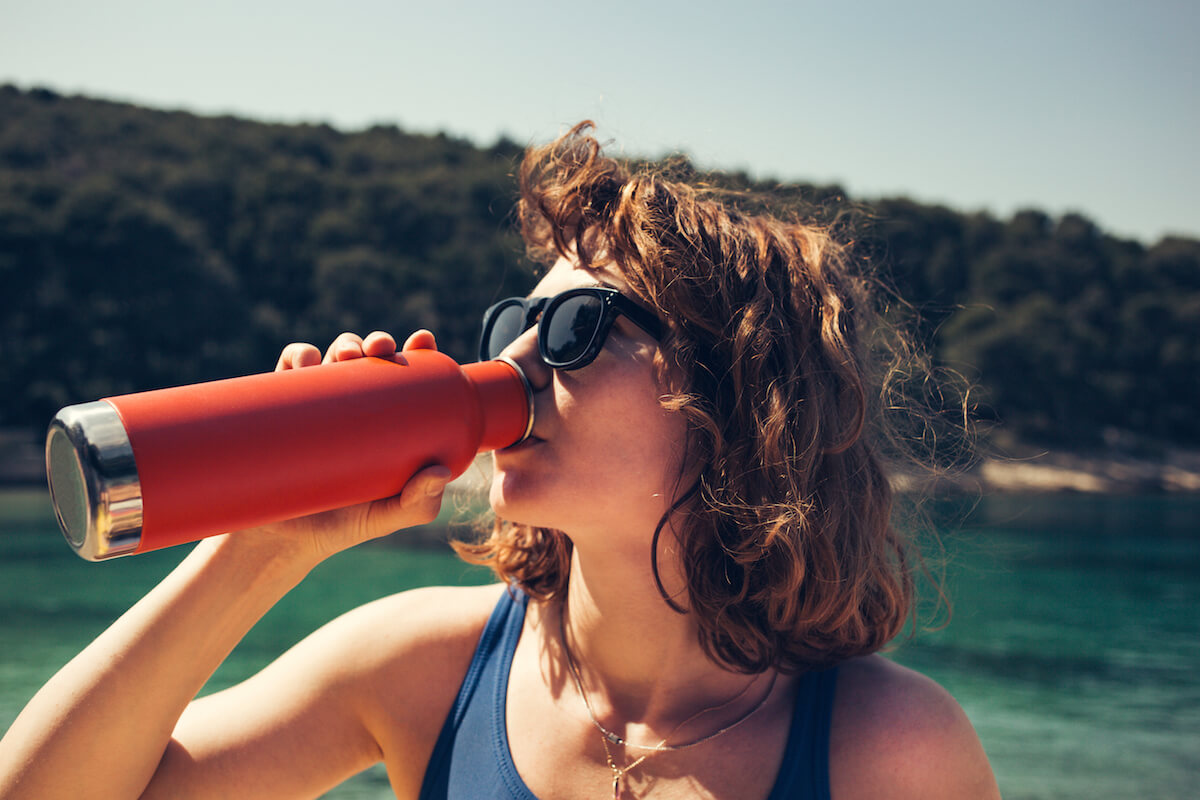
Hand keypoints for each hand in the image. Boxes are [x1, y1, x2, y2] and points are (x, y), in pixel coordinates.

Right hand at [255, 330, 450, 561]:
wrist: (283, 542)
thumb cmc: (344, 525)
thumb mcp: (389, 516)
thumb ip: (419, 503)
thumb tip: (438, 472)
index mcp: (384, 419)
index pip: (404, 375)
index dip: (416, 350)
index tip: (422, 340)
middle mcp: (352, 406)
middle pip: (368, 358)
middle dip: (377, 342)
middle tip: (381, 349)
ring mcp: (317, 406)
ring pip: (332, 357)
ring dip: (343, 343)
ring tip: (347, 355)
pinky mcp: (281, 410)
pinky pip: (287, 371)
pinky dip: (297, 356)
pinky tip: (307, 361)